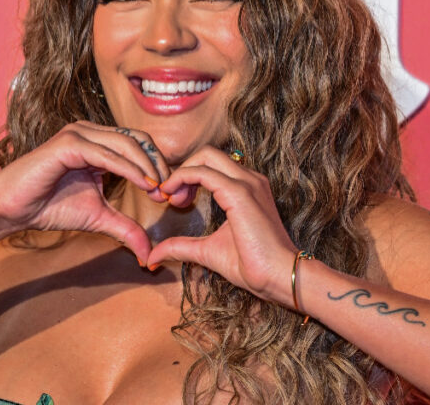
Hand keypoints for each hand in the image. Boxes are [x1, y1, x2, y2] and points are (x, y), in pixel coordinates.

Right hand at [0, 121, 169, 263]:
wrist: (13, 209)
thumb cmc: (49, 207)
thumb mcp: (98, 217)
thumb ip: (125, 228)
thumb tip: (148, 254)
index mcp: (98, 142)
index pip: (139, 145)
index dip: (157, 167)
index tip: (168, 195)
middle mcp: (90, 132)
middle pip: (138, 139)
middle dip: (157, 164)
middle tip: (168, 191)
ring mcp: (79, 134)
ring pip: (125, 143)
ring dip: (147, 167)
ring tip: (158, 189)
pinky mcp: (68, 143)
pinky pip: (106, 154)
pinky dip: (128, 169)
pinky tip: (142, 184)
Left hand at [147, 146, 298, 306]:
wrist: (278, 276)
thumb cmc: (251, 264)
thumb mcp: (207, 251)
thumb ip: (181, 247)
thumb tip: (152, 257)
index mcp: (246, 187)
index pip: (211, 165)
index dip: (187, 176)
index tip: (174, 199)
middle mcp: (249, 179)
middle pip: (207, 153)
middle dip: (183, 169)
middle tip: (170, 196)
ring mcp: (247, 183)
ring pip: (206, 156)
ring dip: (181, 172)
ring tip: (171, 197)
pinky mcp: (240, 192)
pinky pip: (203, 172)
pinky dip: (182, 177)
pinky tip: (173, 196)